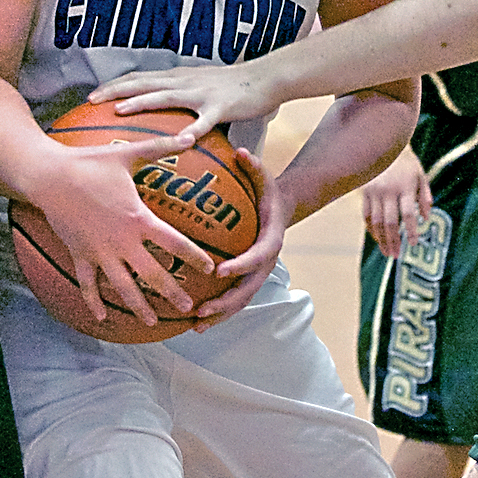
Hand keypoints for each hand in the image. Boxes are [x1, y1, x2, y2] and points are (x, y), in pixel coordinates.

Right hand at [23, 131, 212, 327]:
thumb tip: (192, 135)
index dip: (194, 257)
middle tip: (188, 308)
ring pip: (123, 287)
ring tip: (153, 322)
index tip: (209, 269)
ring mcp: (99, 252)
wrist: (50, 177)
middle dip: (172, 293)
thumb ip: (162, 147)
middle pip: (153, 274)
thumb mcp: (129, 154)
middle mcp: (122, 241)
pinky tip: (102, 317)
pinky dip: (94, 302)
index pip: (174, 242)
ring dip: (139, 306)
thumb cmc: (90, 163)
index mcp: (138, 219)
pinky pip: (88, 284)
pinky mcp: (80, 255)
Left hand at [90, 64, 275, 142]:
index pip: (139, 78)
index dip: (114, 85)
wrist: (264, 77)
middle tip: (91, 100)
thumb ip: (180, 95)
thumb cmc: (231, 86)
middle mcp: (184, 81)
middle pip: (143, 83)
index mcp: (178, 77)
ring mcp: (201, 93)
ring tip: (121, 111)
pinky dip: (192, 130)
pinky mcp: (220, 107)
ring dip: (141, 102)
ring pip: (165, 96)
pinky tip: (181, 142)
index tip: (92, 95)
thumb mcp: (199, 86)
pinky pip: (204, 121)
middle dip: (115, 90)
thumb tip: (160, 110)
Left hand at [194, 149, 290, 327]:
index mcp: (270, 240)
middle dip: (225, 303)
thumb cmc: (268, 191)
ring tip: (195, 325)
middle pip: (248, 289)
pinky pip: (233, 299)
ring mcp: (257, 274)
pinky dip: (218, 313)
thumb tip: (242, 152)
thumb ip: (253, 166)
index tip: (221, 271)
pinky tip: (194, 322)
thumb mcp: (264, 176)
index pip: (257, 256)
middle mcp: (265, 262)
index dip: (241, 265)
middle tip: (202, 310)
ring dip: (220, 315)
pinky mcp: (247, 279)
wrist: (282, 209)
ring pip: (240, 301)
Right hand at [359, 147, 431, 258]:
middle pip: (391, 222)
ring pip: (377, 221)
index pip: (409, 214)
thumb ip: (424, 196)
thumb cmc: (406, 161)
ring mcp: (375, 192)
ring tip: (387, 252)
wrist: (383, 143)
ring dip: (381, 239)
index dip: (412, 230)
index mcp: (405, 187)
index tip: (414, 243)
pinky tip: (376, 237)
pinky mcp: (365, 191)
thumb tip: (426, 217)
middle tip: (396, 255)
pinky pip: (366, 214)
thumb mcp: (420, 175)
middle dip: (394, 240)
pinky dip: (371, 228)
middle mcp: (389, 191)